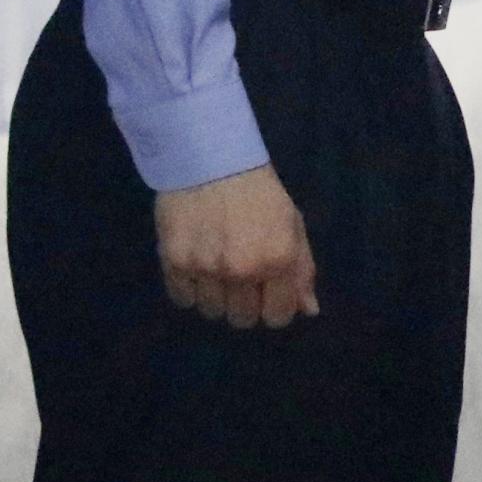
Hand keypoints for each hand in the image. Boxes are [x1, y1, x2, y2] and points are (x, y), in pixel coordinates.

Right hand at [153, 163, 319, 330]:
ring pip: (211, 311)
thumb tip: (308, 311)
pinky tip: (197, 263)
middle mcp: (242, 269)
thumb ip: (301, 270)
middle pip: (242, 320)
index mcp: (278, 259)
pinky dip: (190, 288)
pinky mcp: (174, 262)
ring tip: (217, 266)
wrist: (213, 161)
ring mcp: (205, 268)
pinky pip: (182, 298)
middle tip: (241, 278)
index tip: (268, 293)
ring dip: (216, 295)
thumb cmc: (260, 194)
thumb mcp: (292, 225)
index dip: (274, 308)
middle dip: (245, 304)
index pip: (277, 317)